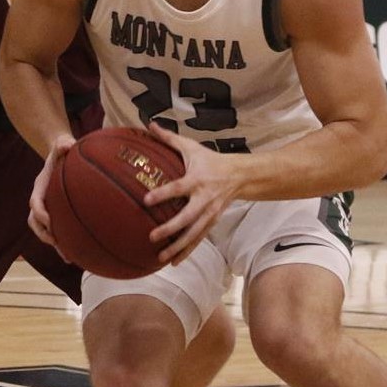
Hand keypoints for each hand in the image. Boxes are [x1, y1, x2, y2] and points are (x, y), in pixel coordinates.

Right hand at [26, 133, 75, 246]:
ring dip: (55, 245)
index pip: (35, 203)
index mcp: (40, 188)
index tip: (47, 219)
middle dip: (43, 233)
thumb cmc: (62, 151)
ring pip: (46, 232)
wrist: (61, 156)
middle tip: (55, 241)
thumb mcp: (62, 145)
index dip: (39, 212)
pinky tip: (80, 254)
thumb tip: (69, 144)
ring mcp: (49, 210)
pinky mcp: (59, 215)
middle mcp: (42, 202)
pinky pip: (59, 232)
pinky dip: (67, 244)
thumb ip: (63, 144)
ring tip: (69, 257)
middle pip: (35, 223)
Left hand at [142, 126, 240, 264]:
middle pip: (187, 217)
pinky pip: (198, 239)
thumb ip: (169, 138)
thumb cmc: (210, 160)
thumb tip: (149, 125)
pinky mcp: (212, 222)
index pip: (178, 188)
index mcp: (197, 180)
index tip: (146, 200)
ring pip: (193, 233)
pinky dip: (187, 251)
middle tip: (152, 236)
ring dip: (178, 246)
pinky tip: (173, 261)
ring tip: (160, 257)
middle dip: (171, 228)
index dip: (163, 194)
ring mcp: (209, 213)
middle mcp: (204, 199)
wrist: (240, 175)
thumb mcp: (191, 147)